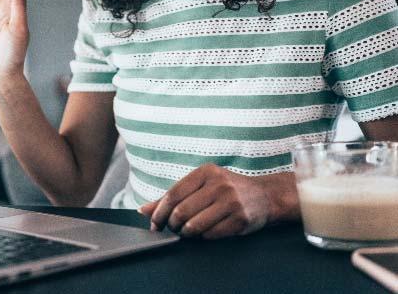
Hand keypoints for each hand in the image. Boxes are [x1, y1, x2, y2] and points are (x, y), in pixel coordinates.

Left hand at [138, 164, 271, 238]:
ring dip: (186, 233)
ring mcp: (231, 201)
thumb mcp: (201, 184)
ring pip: (194, 226)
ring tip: (187, 231)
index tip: (154, 223)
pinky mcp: (240, 219)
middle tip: (172, 228)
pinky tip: (205, 232)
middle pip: (182, 212)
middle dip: (172, 225)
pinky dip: (203, 237)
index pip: (173, 194)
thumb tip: (143, 210)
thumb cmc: (226, 189)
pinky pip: (211, 235)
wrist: (264, 196)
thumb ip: (173, 196)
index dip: (159, 211)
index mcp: (206, 172)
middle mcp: (219, 184)